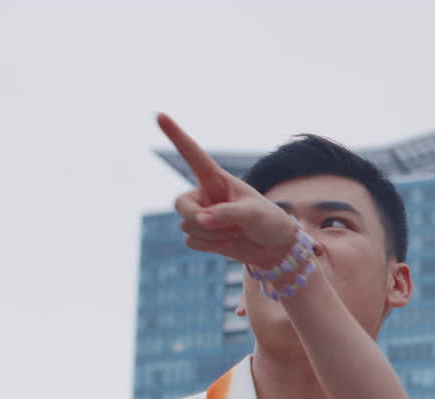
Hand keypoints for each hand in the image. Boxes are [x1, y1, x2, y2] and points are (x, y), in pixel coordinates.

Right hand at [156, 113, 303, 267]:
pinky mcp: (202, 235)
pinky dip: (210, 246)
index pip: (193, 155)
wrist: (275, 248)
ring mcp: (202, 215)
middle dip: (197, 219)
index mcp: (217, 179)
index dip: (176, 136)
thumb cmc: (269, 221)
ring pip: (187, 227)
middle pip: (180, 204)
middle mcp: (205, 195)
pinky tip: (228, 242)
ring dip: (213, 235)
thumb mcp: (253, 213)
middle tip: (224, 225)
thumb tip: (200, 220)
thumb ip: (227, 214)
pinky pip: (191, 242)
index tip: (160, 115)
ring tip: (236, 232)